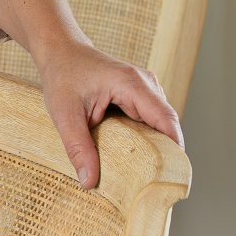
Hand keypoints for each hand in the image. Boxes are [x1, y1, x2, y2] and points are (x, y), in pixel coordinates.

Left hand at [34, 40, 183, 189]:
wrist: (60, 51)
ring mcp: (145, 88)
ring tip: (146, 175)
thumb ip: (78, 147)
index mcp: (132, 84)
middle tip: (157, 184)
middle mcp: (146, 84)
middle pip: (167, 124)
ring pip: (159, 124)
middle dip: (165, 153)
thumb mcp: (64, 114)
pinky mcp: (139, 95)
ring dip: (155, 146)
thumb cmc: (62, 76)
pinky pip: (150, 120)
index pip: (166, 119)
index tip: (174, 176)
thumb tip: (89, 182)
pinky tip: (136, 157)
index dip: (174, 148)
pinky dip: (145, 138)